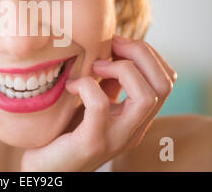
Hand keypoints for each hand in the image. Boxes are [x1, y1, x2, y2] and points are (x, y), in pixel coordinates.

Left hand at [20, 35, 176, 170]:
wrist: (45, 169)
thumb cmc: (64, 132)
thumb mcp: (92, 102)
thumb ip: (108, 83)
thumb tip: (113, 48)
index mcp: (136, 118)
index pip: (166, 81)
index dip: (148, 54)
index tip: (118, 42)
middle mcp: (134, 129)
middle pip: (164, 85)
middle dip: (141, 53)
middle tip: (112, 45)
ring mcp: (115, 138)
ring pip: (146, 96)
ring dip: (122, 68)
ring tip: (96, 65)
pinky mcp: (91, 143)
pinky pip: (100, 105)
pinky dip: (87, 85)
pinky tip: (71, 85)